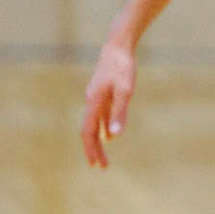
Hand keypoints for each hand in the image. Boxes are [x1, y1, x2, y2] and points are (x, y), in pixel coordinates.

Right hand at [81, 39, 136, 167]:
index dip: (91, 149)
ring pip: (94, 124)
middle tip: (101, 167)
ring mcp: (96, 97)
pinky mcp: (102, 94)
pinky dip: (103, 128)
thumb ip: (119, 113)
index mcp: (94, 102)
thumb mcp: (125, 91)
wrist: (118, 46)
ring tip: (104, 156)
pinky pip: (100, 116)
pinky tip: (109, 135)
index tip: (97, 164)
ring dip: (99, 141)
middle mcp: (91, 101)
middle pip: (89, 130)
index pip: (88, 132)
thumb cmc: (123, 67)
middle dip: (94, 150)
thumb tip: (113, 136)